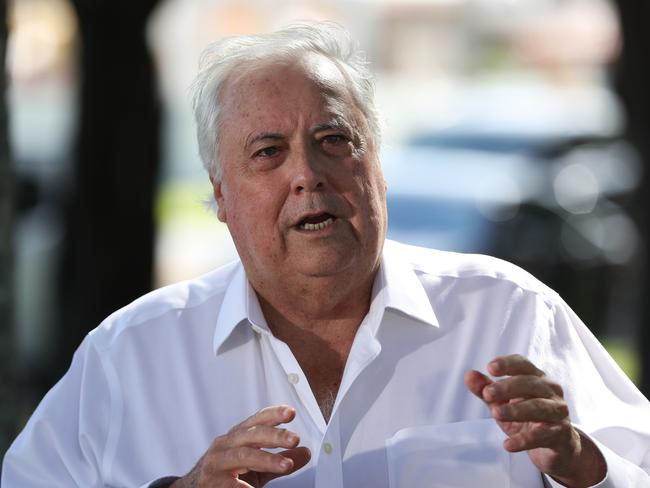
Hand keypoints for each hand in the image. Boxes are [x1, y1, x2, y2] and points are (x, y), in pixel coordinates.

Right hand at [170, 405, 310, 487]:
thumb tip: (306, 452)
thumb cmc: (229, 476)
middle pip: (251, 435)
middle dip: (274, 435)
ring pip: (242, 456)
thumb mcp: (256, 467)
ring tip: (286, 465)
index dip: (273, 414)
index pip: (257, 420)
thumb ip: (279, 459)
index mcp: (237, 436)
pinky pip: (230, 484)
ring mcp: (216, 463)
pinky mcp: (211, 483)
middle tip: (295, 438)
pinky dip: (242, 486)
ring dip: (266, 459)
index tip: (291, 412)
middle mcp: (225, 445)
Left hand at [464, 354, 605, 486]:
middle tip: (487, 394)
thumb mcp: (502, 403)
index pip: (523, 364)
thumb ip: (485, 389)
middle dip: (508, 387)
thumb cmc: (526, 419)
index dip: (508, 364)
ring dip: (516, 410)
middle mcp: (550, 391)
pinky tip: (508, 444)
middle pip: (530, 383)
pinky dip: (524, 440)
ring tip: (496, 414)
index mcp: (536, 378)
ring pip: (538, 407)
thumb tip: (469, 375)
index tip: (490, 368)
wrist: (555, 449)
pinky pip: (543, 435)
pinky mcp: (561, 435)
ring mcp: (558, 412)